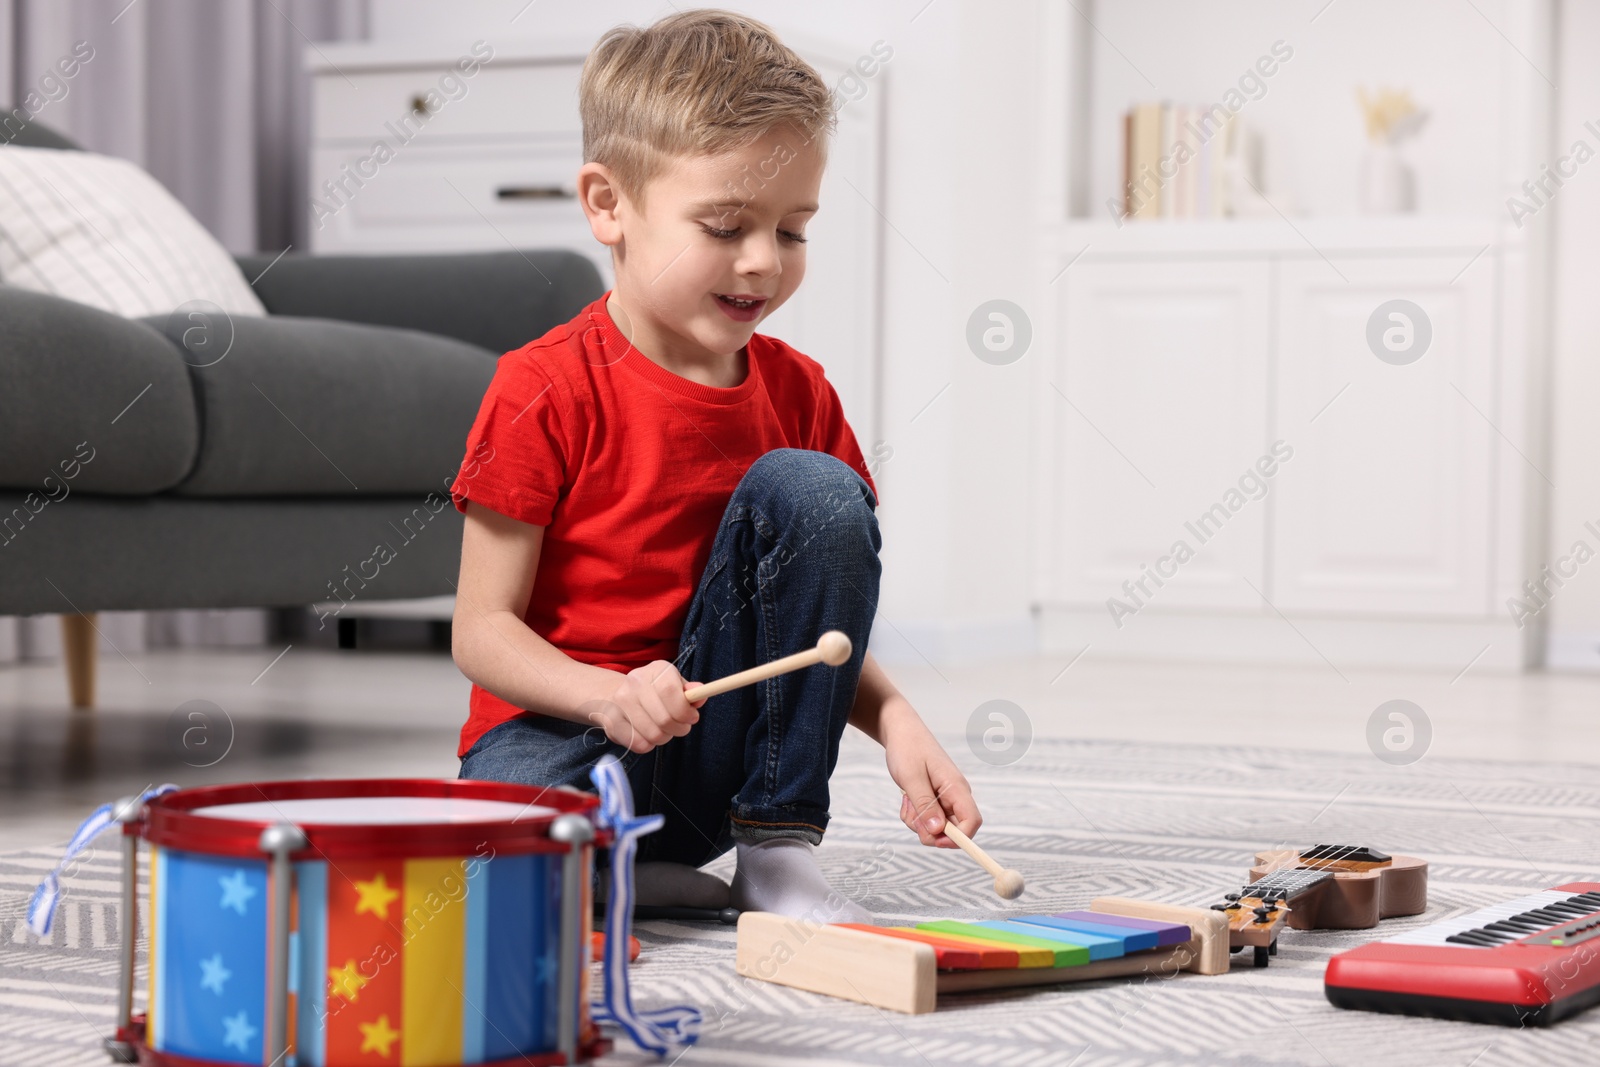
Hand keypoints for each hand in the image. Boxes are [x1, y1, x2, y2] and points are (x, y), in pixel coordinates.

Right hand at [585, 661, 702, 753]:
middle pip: (665, 718)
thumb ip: (690, 692)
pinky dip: (648, 745)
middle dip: (679, 729)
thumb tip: (700, 693)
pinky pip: (639, 744)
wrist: (614, 695)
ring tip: (663, 730)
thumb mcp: (675, 686)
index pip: (672, 692)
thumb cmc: (654, 693)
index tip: (692, 718)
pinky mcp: (611, 721)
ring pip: (653, 734)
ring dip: (664, 737)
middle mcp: (635, 681)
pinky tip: (647, 734)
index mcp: (656, 669)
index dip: (686, 712)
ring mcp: (620, 701)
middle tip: (679, 727)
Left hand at [882, 700, 980, 847]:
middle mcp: (955, 795)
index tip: (934, 840)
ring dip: (918, 822)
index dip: (958, 838)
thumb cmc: (907, 749)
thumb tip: (938, 831)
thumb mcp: (911, 778)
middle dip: (930, 831)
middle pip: (953, 830)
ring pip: (937, 828)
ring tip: (907, 800)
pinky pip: (927, 820)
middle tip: (911, 814)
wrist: (900, 732)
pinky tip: (907, 798)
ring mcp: (945, 799)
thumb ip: (925, 805)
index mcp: (957, 788)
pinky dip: (915, 816)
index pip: (972, 822)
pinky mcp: (935, 800)